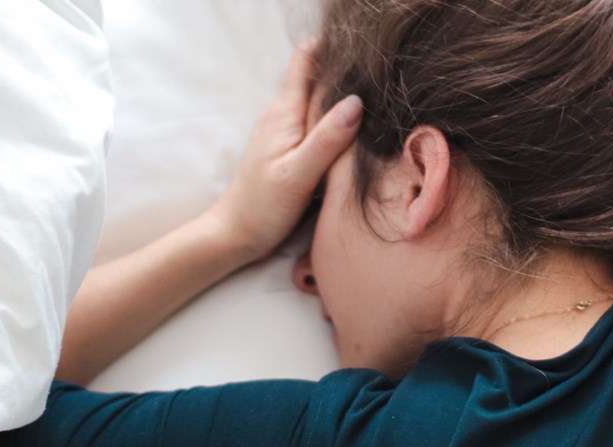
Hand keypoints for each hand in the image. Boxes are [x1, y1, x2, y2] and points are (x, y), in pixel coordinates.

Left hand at [206, 44, 363, 260]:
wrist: (235, 234)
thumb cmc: (264, 206)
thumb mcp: (299, 174)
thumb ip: (327, 138)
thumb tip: (355, 102)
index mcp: (284, 113)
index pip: (303, 63)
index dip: (327, 47)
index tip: (358, 46)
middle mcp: (282, 116)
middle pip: (313, 77)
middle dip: (340, 66)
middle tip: (377, 67)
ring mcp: (283, 132)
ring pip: (315, 100)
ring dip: (338, 91)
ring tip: (373, 89)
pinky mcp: (288, 149)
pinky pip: (314, 121)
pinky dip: (332, 117)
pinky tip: (352, 126)